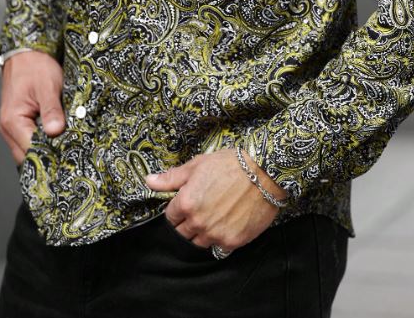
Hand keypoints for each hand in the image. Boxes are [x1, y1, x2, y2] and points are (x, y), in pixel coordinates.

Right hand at [0, 50, 64, 165]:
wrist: (27, 54)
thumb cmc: (35, 67)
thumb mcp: (48, 86)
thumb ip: (51, 110)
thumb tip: (55, 131)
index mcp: (12, 121)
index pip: (31, 150)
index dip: (50, 154)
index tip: (69, 153)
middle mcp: (8, 129)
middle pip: (28, 156)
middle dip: (48, 156)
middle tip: (71, 154)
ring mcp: (12, 128)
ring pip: (28, 150)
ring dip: (46, 150)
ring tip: (66, 147)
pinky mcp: (19, 125)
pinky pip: (30, 141)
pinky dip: (42, 142)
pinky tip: (57, 139)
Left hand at [145, 147, 288, 251]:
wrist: (264, 172)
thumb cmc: (230, 165)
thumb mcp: (198, 165)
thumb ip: (171, 178)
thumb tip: (148, 181)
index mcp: (186, 203)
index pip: (170, 217)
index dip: (177, 210)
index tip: (186, 204)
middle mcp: (198, 222)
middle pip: (182, 233)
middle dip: (187, 223)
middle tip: (201, 209)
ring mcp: (215, 234)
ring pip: (198, 243)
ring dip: (202, 233)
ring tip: (214, 217)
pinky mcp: (232, 241)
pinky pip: (218, 248)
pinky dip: (219, 239)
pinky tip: (226, 223)